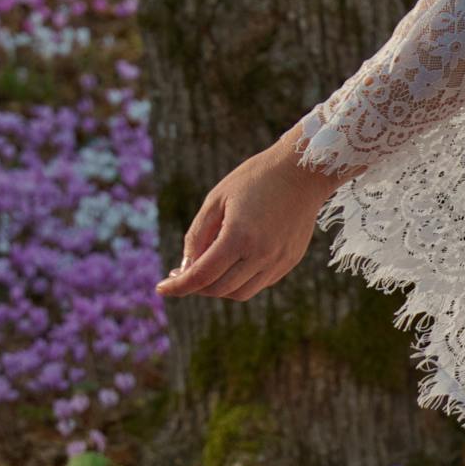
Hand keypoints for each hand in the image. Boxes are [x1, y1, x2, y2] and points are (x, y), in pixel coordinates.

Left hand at [156, 130, 335, 303]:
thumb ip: (197, 235)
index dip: (178, 286)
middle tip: (182, 274)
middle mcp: (261, 255)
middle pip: (219, 289)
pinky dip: (240, 280)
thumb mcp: (216, 200)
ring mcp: (278, 261)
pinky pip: (259, 283)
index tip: (161, 289)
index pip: (201, 275)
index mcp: (239, 237)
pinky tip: (234, 262)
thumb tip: (185, 267)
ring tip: (208, 270)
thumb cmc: (255, 179)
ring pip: (241, 293)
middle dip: (196, 287)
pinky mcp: (289, 261)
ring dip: (219, 288)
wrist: (303, 172)